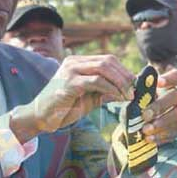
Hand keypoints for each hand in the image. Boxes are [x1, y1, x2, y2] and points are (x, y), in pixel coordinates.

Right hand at [11, 55, 134, 141]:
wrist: (40, 118)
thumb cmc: (64, 108)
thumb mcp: (89, 98)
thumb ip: (106, 92)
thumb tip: (128, 91)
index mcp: (78, 62)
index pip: (107, 59)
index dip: (123, 71)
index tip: (135, 85)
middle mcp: (74, 62)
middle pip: (108, 60)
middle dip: (125, 75)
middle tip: (135, 90)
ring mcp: (70, 70)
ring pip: (104, 68)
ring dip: (120, 82)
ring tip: (129, 94)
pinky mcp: (69, 83)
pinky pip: (96, 81)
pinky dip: (111, 88)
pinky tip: (118, 97)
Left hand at [139, 67, 176, 144]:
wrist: (136, 126)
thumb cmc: (138, 105)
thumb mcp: (137, 97)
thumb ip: (138, 91)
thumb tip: (134, 86)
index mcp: (169, 85)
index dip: (170, 78)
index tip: (158, 82)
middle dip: (160, 105)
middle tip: (145, 115)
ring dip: (161, 123)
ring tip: (145, 130)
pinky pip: (173, 132)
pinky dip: (159, 136)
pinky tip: (148, 138)